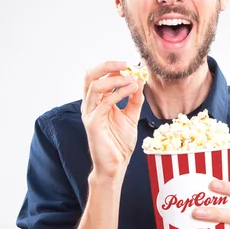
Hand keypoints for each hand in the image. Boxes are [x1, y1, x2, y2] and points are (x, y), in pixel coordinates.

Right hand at [81, 61, 145, 178]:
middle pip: (90, 75)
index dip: (115, 67)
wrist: (116, 165)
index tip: (134, 66)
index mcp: (97, 101)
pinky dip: (119, 92)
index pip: (100, 75)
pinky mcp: (92, 123)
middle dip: (108, 65)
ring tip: (133, 78)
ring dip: (115, 78)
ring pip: (95, 86)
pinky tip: (132, 90)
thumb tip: (140, 79)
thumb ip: (134, 98)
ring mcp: (89, 113)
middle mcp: (90, 104)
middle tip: (127, 63)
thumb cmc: (120, 142)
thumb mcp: (131, 115)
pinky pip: (104, 102)